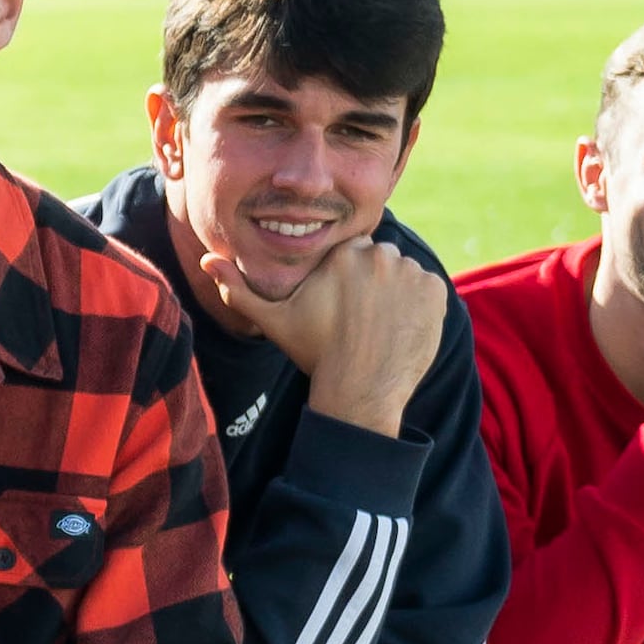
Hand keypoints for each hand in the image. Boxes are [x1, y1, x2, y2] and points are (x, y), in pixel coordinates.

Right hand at [200, 232, 442, 439]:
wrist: (359, 390)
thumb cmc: (314, 353)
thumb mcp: (272, 321)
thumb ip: (239, 288)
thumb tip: (206, 258)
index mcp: (344, 253)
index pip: (350, 254)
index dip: (345, 280)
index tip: (340, 307)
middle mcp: (381, 255)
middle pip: (379, 261)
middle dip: (372, 284)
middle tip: (360, 320)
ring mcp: (412, 272)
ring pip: (404, 274)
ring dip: (396, 293)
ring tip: (380, 326)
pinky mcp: (436, 291)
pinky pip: (428, 289)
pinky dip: (418, 306)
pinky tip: (399, 329)